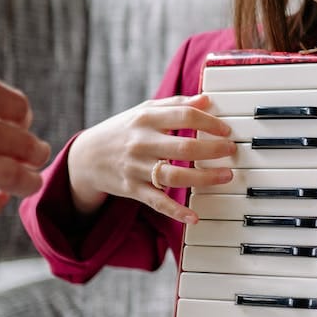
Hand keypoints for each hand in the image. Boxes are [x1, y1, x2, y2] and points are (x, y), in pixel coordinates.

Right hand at [66, 94, 235, 222]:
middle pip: (183, 147)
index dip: (210, 122)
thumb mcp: (144, 110)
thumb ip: (175, 104)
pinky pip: (157, 202)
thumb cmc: (123, 130)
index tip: (226, 130)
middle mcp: (141, 143)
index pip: (184, 116)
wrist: (86, 157)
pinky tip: (194, 217)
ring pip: (174, 176)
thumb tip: (207, 100)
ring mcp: (136, 168)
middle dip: (212, 150)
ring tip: (225, 176)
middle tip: (231, 150)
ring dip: (204, 178)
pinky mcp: (133, 189)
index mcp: (146, 119)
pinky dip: (176, 211)